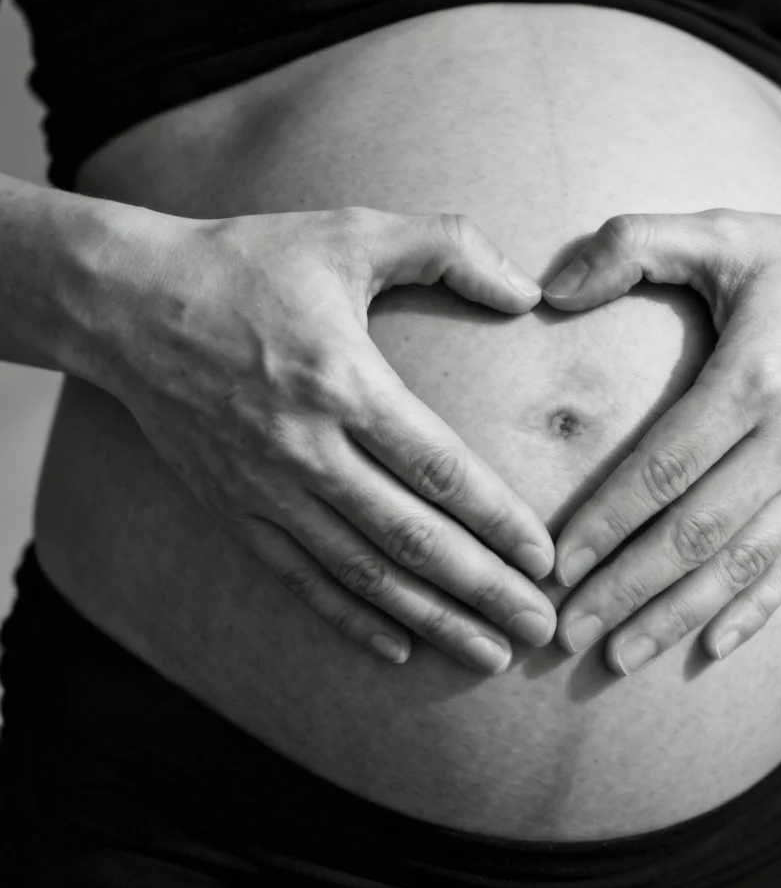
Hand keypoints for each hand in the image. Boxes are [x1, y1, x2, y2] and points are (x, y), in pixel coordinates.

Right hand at [103, 205, 556, 672]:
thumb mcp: (351, 232)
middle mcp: (306, 448)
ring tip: (489, 655)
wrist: (128, 305)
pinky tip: (398, 649)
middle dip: (484, 590)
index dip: (498, 519)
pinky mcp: (232, 509)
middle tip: (540, 628)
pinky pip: (299, 578)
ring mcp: (264, 487)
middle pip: (412, 538)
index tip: (546, 559)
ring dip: (431, 619)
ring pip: (362, 573)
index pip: (440, 469)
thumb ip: (448, 247)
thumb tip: (529, 290)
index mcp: (344, 382)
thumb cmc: (248, 264)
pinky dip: (350, 619)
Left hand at [543, 196, 780, 672]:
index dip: (605, 522)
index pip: (664, 469)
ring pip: (742, 566)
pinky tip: (710, 648)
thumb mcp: (725, 232)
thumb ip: (633, 244)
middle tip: (566, 632)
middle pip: (696, 535)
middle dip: (626, 588)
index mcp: (757, 377)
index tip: (556, 564)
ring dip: (677, 617)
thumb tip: (550, 288)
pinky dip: (753, 612)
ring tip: (619, 657)